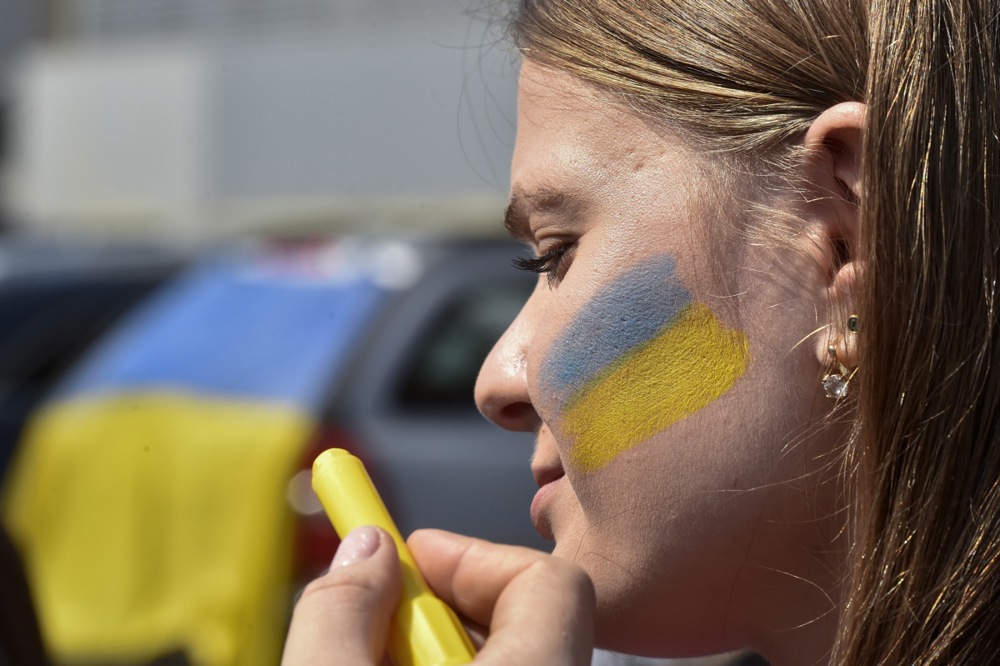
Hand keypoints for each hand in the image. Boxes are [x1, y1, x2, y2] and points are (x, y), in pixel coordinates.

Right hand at [281, 526, 594, 664]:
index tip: (406, 557)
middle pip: (522, 621)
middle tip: (372, 619)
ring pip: (503, 662)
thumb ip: (341, 612)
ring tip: (364, 661)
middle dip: (438, 606)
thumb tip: (366, 549)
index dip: (470, 557)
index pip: (548, 581)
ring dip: (434, 652)